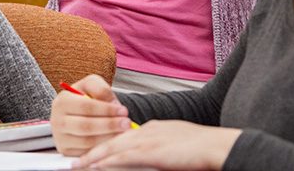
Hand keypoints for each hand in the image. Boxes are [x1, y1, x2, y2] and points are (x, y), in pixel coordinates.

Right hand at [51, 75, 132, 154]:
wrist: (75, 111)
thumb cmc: (85, 96)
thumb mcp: (92, 84)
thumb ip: (101, 89)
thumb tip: (112, 105)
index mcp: (62, 101)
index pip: (86, 107)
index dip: (106, 110)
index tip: (123, 111)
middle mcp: (56, 120)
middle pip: (85, 126)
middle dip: (109, 125)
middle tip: (126, 123)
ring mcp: (60, 137)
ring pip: (87, 142)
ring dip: (108, 138)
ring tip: (123, 132)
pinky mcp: (65, 150)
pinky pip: (85, 153)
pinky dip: (101, 148)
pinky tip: (113, 141)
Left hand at [75, 120, 241, 169]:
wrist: (215, 146)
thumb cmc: (203, 149)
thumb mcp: (178, 144)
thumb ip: (163, 148)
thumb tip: (157, 158)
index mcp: (155, 128)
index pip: (124, 137)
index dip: (108, 145)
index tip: (96, 154)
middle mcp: (147, 131)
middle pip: (113, 141)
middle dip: (94, 151)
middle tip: (77, 160)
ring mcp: (148, 140)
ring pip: (113, 148)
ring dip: (94, 157)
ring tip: (78, 165)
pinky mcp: (150, 151)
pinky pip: (122, 157)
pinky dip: (107, 161)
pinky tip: (95, 166)